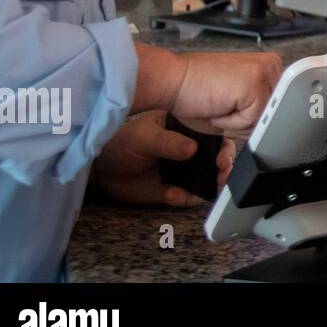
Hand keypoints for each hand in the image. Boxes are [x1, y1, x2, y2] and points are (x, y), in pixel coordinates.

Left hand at [93, 111, 236, 205]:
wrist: (102, 170)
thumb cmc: (122, 143)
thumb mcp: (143, 136)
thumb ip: (166, 142)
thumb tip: (193, 148)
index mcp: (187, 129)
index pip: (214, 136)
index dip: (223, 147)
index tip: (222, 159)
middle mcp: (191, 150)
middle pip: (217, 159)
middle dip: (225, 169)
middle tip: (221, 177)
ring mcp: (185, 171)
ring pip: (207, 180)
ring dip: (210, 186)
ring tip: (205, 189)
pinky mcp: (175, 190)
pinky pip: (187, 197)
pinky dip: (184, 198)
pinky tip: (173, 195)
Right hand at [168, 51, 282, 133]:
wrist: (170, 81)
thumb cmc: (195, 92)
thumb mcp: (237, 106)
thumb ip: (260, 112)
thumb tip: (275, 129)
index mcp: (269, 66)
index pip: (276, 108)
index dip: (251, 118)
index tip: (232, 107)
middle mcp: (271, 65)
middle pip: (272, 115)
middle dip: (245, 121)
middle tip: (222, 104)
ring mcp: (265, 72)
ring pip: (263, 120)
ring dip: (237, 123)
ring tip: (220, 103)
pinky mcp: (255, 83)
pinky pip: (250, 121)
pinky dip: (230, 123)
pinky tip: (217, 104)